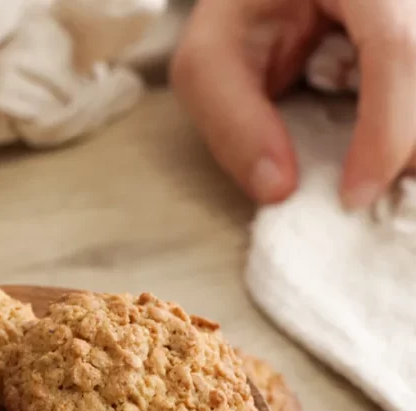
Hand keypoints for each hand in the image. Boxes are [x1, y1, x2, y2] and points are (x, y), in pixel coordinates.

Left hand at [171, 0, 415, 206]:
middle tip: (361, 190)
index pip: (397, 47)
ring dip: (408, 145)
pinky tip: (375, 146)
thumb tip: (279, 190)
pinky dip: (406, 136)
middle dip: (406, 150)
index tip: (354, 195)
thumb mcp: (210, 60)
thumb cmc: (243, 11)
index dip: (385, 132)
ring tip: (366, 167)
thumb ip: (233, 122)